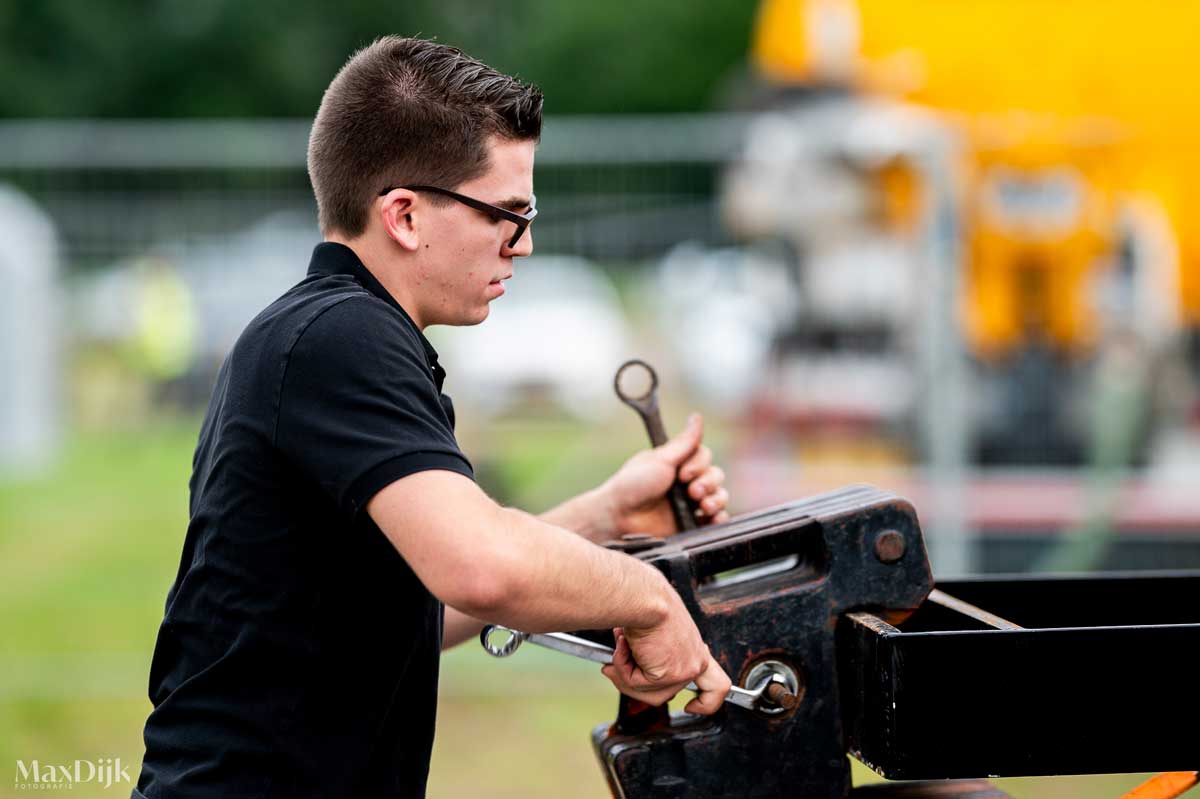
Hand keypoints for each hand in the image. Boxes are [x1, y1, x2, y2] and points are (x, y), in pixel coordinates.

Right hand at [600, 609, 731, 713]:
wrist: (646, 596)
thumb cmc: (648, 603)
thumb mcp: (654, 633)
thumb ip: (646, 657)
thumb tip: (619, 673)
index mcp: (695, 648)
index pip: (716, 684)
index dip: (707, 702)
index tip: (691, 706)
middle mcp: (695, 661)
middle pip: (666, 693)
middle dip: (634, 683)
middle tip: (614, 668)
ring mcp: (684, 670)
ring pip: (649, 692)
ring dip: (625, 673)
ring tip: (620, 646)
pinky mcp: (668, 674)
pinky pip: (636, 683)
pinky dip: (622, 666)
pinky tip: (623, 644)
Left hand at [602, 413, 730, 537]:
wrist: (619, 517)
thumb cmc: (633, 486)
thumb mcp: (660, 460)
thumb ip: (684, 442)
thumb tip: (697, 417)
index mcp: (677, 464)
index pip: (705, 457)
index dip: (699, 464)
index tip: (682, 474)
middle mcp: (686, 483)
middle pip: (716, 476)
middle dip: (708, 483)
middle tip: (692, 492)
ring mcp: (690, 505)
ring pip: (719, 496)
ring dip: (716, 499)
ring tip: (703, 506)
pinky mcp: (692, 526)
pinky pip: (716, 520)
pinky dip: (719, 518)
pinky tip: (712, 518)